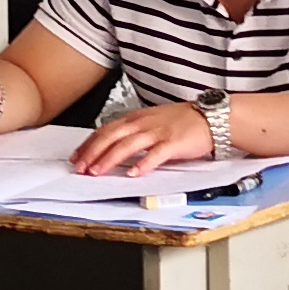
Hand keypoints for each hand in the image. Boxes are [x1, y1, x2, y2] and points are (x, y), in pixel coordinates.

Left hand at [76, 100, 214, 174]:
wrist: (211, 116)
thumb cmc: (184, 121)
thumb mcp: (153, 121)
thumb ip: (135, 133)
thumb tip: (115, 148)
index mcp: (137, 118)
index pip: (106, 130)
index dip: (89, 144)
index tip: (77, 156)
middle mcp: (144, 123)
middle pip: (112, 136)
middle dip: (93, 152)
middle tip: (80, 167)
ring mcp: (158, 132)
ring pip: (128, 145)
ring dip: (110, 159)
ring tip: (97, 171)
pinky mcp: (174, 143)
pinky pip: (156, 154)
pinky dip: (143, 164)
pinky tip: (133, 173)